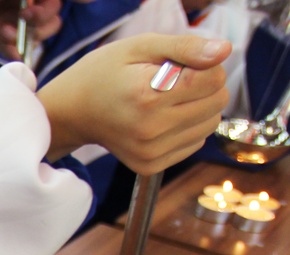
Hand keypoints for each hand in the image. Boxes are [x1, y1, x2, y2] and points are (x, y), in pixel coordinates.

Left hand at [0, 0, 77, 60]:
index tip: (86, 1)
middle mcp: (27, 1)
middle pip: (54, 15)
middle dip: (44, 16)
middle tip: (26, 13)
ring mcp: (14, 20)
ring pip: (40, 34)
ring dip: (30, 34)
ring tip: (8, 28)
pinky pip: (17, 50)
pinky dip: (15, 49)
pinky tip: (4, 40)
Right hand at [39, 33, 230, 172]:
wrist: (72, 112)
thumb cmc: (104, 74)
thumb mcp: (140, 46)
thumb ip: (185, 47)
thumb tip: (225, 52)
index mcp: (148, 96)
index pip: (213, 78)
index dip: (203, 65)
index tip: (178, 65)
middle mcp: (150, 129)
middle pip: (217, 101)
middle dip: (205, 85)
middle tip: (174, 82)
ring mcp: (150, 152)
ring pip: (210, 123)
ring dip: (198, 107)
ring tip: (166, 101)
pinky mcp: (151, 165)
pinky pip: (196, 142)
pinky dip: (187, 128)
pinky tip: (162, 120)